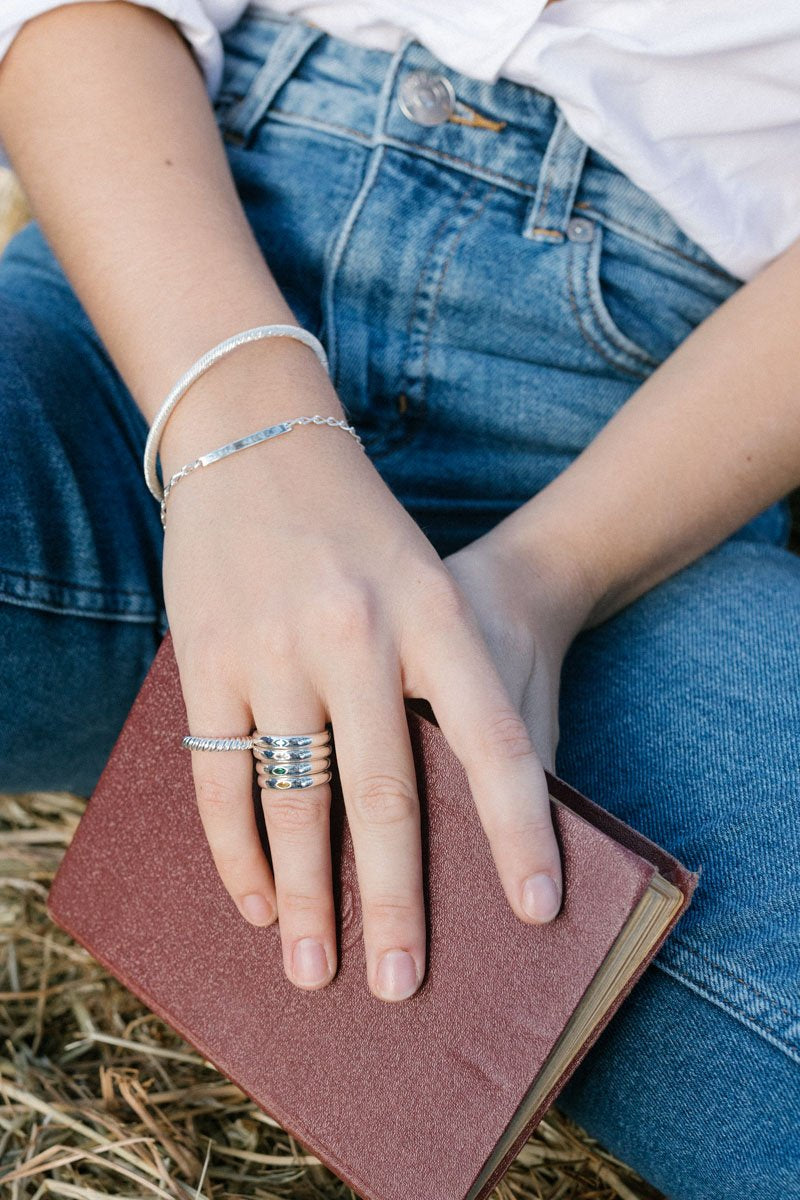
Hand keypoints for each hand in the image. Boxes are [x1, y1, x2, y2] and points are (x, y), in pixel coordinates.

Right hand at [162, 346, 567, 1001]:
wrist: (258, 439)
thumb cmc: (363, 528)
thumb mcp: (428, 584)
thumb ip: (447, 686)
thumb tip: (458, 812)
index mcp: (434, 613)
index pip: (493, 741)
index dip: (518, 832)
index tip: (536, 910)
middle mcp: (357, 635)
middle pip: (385, 795)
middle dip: (396, 903)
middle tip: (402, 985)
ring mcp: (275, 648)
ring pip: (295, 801)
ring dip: (305, 896)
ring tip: (315, 966)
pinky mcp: (207, 658)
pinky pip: (221, 776)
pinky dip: (236, 849)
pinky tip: (253, 899)